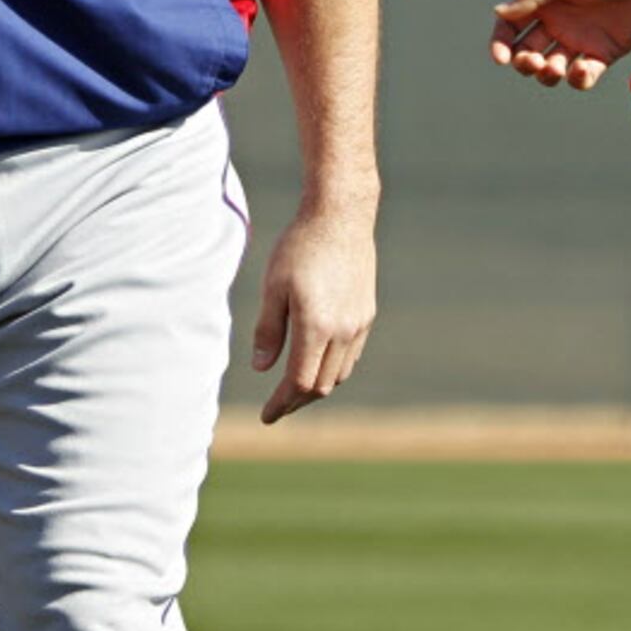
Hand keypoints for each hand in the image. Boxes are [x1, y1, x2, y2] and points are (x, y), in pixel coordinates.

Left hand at [249, 206, 375, 424]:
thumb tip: (262, 367)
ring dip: (317, 386)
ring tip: (295, 388)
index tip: (267, 415)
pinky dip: (333, 368)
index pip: (299, 382)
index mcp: (317, 326)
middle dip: (297, 401)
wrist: (341, 214)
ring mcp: (359, 322)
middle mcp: (343, 330)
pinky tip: (318, 360)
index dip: (281, 404)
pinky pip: (352, 354)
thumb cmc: (300, 245)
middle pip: (322, 385)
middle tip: (277, 406)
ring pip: (340, 373)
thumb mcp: (273, 285)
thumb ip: (268, 329)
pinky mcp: (367, 311)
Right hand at [489, 0, 630, 90]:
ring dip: (547, 75)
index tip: (501, 58)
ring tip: (557, 68)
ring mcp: (582, 38)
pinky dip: (578, 79)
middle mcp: (560, 20)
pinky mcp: (605, 52)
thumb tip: (500, 12)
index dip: (501, 43)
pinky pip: (584, 75)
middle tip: (533, 61)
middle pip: (527, 51)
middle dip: (523, 63)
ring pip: (552, 68)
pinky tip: (581, 71)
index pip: (512, 24)